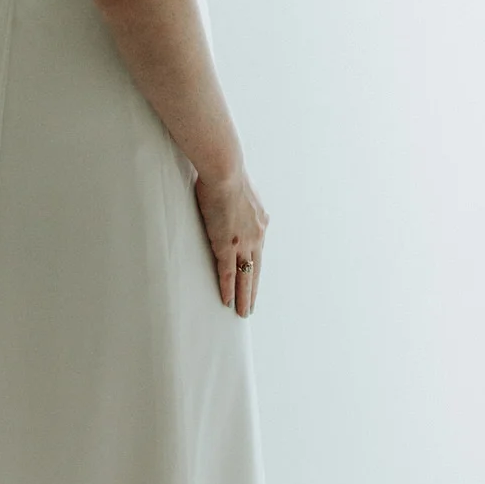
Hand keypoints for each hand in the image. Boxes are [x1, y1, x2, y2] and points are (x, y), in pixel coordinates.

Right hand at [194, 167, 268, 316]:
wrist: (224, 170)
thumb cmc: (226, 172)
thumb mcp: (240, 190)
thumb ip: (239, 203)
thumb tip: (232, 201)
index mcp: (260, 221)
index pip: (257, 252)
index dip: (254, 267)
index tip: (253, 279)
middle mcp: (256, 235)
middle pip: (255, 269)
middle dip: (253, 289)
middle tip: (251, 306)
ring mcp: (242, 242)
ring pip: (244, 276)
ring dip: (244, 296)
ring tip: (242, 313)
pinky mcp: (226, 245)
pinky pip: (227, 273)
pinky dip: (228, 288)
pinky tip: (227, 301)